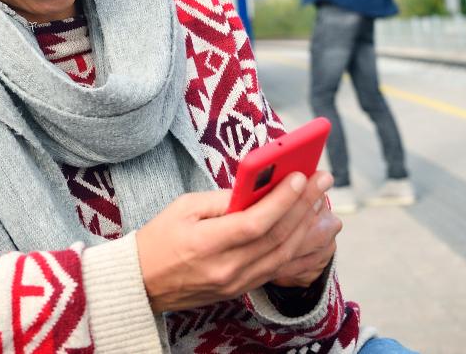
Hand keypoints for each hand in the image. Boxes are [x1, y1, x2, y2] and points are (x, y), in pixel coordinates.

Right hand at [135, 171, 329, 312]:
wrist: (142, 284)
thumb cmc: (159, 240)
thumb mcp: (183, 208)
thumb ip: (221, 199)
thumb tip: (257, 188)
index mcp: (206, 245)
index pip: (254, 224)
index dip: (281, 200)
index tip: (300, 176)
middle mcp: (225, 269)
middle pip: (276, 238)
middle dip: (304, 206)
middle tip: (323, 180)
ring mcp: (236, 283)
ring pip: (283, 255)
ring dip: (307, 226)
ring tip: (322, 200)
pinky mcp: (241, 289)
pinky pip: (277, 268)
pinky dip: (297, 246)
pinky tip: (309, 227)